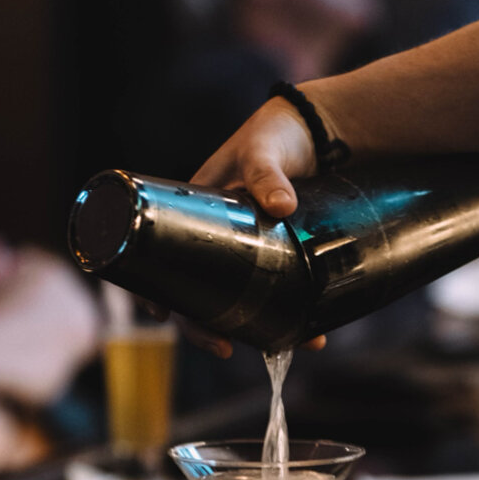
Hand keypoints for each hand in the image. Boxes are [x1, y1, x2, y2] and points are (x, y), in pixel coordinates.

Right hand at [185, 96, 325, 356]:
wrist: (320, 132)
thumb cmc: (276, 133)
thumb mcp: (263, 150)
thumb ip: (267, 174)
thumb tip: (281, 206)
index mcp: (195, 213)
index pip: (161, 259)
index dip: (157, 292)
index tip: (163, 315)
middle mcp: (217, 239)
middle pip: (199, 293)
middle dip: (207, 326)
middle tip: (224, 347)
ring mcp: (250, 252)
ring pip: (242, 300)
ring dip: (255, 329)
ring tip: (280, 346)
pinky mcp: (283, 257)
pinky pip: (280, 294)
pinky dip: (291, 315)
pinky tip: (311, 335)